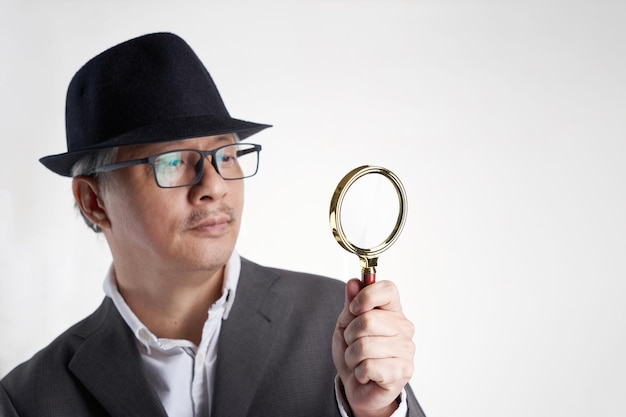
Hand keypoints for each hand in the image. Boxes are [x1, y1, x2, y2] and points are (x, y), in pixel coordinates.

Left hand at [332, 279, 414, 416]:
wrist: (358, 386)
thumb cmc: (355, 353)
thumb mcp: (346, 325)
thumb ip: (350, 304)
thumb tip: (354, 283)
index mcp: (392, 311)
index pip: (387, 289)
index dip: (366, 297)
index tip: (354, 310)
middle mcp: (404, 328)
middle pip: (367, 320)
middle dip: (350, 335)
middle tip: (353, 345)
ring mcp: (406, 349)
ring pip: (364, 345)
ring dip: (352, 356)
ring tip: (359, 361)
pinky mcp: (402, 371)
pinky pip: (368, 366)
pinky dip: (359, 372)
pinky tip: (366, 374)